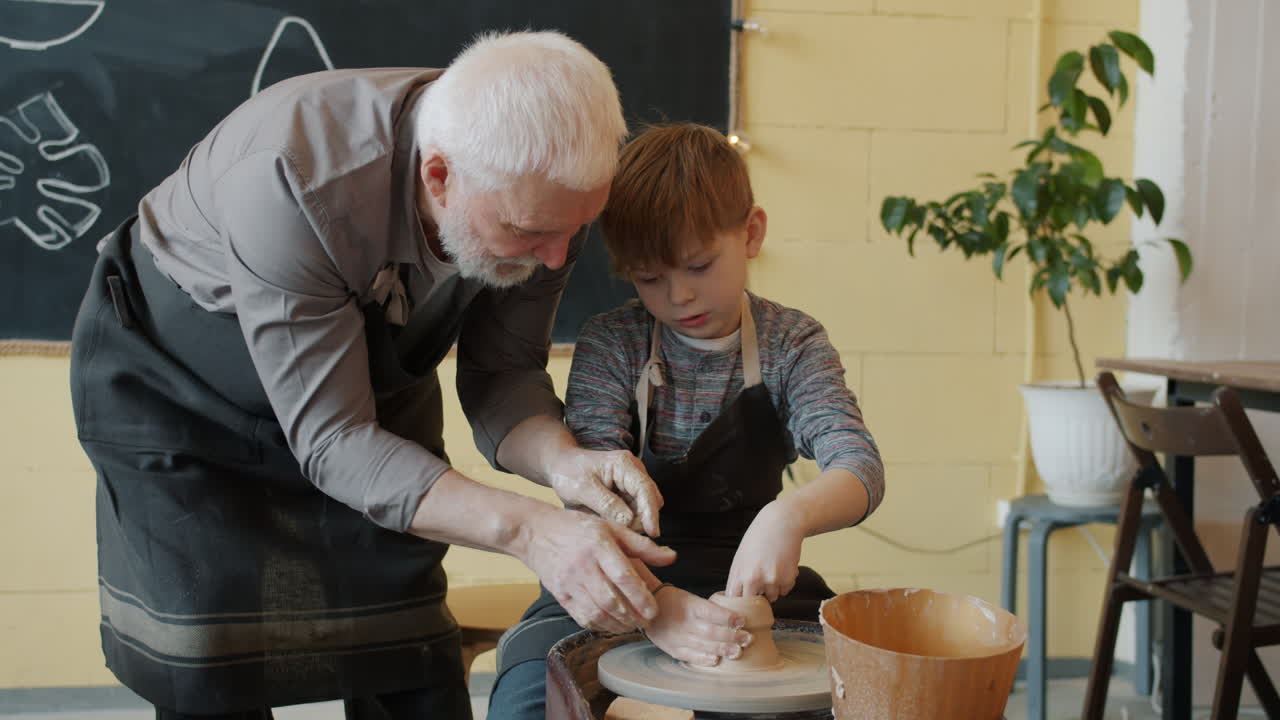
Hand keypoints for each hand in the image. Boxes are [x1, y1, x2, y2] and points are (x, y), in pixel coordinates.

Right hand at [519, 506, 675, 633]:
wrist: (534, 532)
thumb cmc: (576, 528)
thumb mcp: (611, 528)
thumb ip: (642, 546)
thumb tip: (672, 557)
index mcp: (599, 545)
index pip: (624, 577)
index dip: (641, 597)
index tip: (654, 609)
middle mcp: (584, 566)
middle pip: (612, 600)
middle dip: (633, 616)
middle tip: (647, 621)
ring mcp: (570, 582)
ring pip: (597, 613)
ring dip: (618, 624)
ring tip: (632, 625)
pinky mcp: (560, 595)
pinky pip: (582, 617)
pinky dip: (599, 626)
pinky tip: (611, 625)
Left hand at [547, 448, 662, 536]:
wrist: (560, 466)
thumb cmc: (569, 472)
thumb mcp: (583, 488)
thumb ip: (606, 504)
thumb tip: (629, 520)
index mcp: (624, 464)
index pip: (645, 489)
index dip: (650, 512)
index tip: (652, 532)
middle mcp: (633, 472)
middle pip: (650, 501)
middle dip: (640, 519)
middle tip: (618, 530)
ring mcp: (631, 484)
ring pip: (643, 510)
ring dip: (632, 522)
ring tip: (608, 524)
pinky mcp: (627, 495)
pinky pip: (634, 513)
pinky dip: (625, 521)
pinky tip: (609, 522)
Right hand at [644, 586, 751, 666]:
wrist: (646, 608)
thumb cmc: (673, 601)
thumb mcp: (690, 598)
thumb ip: (708, 608)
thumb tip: (733, 617)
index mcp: (690, 606)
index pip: (712, 612)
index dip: (728, 617)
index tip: (742, 620)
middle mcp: (685, 622)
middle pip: (711, 632)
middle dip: (732, 636)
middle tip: (747, 638)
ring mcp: (678, 637)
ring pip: (704, 645)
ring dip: (723, 649)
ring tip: (737, 652)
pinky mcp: (673, 649)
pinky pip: (691, 656)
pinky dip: (704, 659)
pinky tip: (717, 660)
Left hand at [726, 501, 803, 601]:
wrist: (780, 523)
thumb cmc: (759, 537)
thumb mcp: (741, 556)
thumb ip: (738, 577)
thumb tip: (736, 595)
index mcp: (740, 574)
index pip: (735, 599)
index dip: (739, 601)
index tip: (742, 599)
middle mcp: (754, 580)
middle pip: (753, 602)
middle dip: (756, 597)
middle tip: (760, 585)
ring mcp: (772, 580)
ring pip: (772, 597)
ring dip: (773, 589)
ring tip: (772, 569)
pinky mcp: (788, 579)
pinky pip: (785, 590)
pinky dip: (784, 583)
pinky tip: (782, 567)